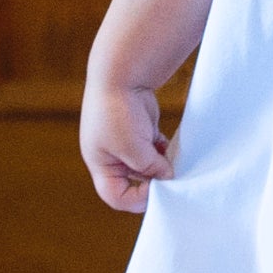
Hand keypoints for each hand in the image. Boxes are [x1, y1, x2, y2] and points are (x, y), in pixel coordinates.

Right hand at [80, 80, 170, 212]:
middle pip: (133, 182)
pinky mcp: (140, 131)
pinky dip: (163, 152)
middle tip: (169, 178)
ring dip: (160, 167)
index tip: (155, 188)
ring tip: (172, 162)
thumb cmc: (118, 111)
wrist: (121, 74)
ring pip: (146, 166)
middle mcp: (110, 156)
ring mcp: (125, 143)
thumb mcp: (133, 148)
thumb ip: (150, 168)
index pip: (115, 196)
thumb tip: (167, 177)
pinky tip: (170, 148)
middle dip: (152, 182)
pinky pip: (153, 151)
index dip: (136, 198)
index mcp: (100, 163)